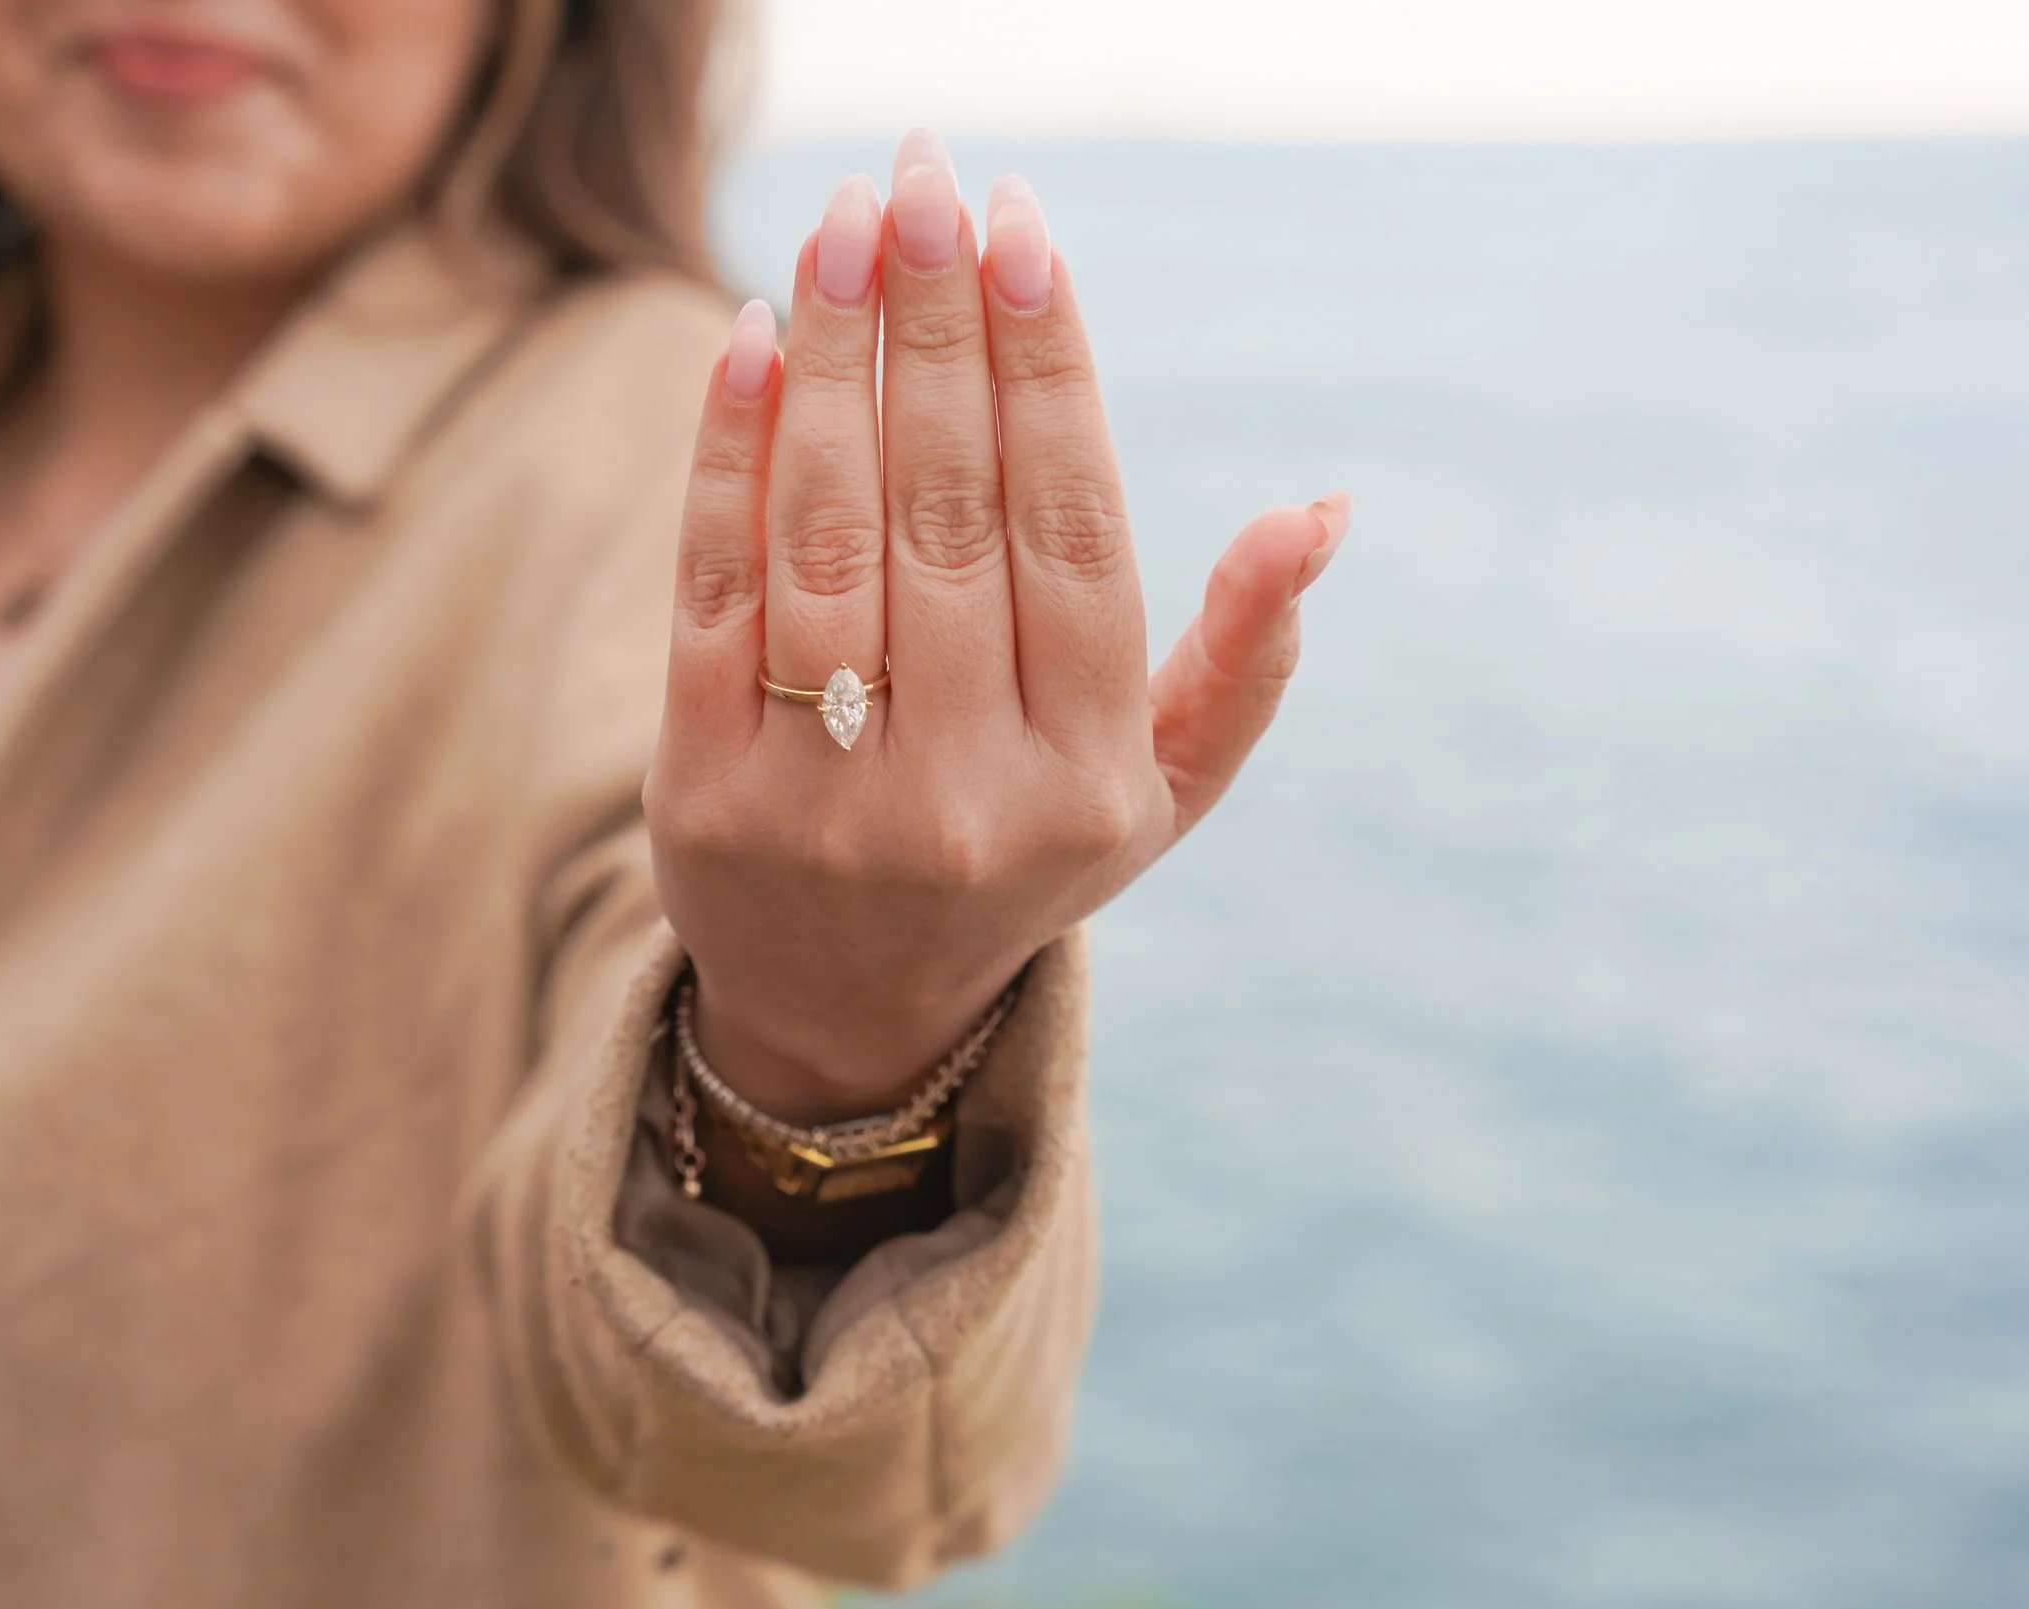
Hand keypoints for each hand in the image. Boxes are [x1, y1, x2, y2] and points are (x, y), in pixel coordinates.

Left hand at [643, 131, 1349, 1122]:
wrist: (846, 1007)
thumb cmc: (1021, 856)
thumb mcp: (1160, 791)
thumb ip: (1242, 658)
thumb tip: (1324, 511)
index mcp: (1091, 772)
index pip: (1069, 529)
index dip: (1045, 367)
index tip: (1020, 226)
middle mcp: (967, 790)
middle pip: (948, 510)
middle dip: (935, 322)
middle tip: (922, 179)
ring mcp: (828, 797)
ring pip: (831, 537)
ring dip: (832, 359)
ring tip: (838, 223)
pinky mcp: (705, 792)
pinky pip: (716, 592)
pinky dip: (727, 455)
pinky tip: (749, 336)